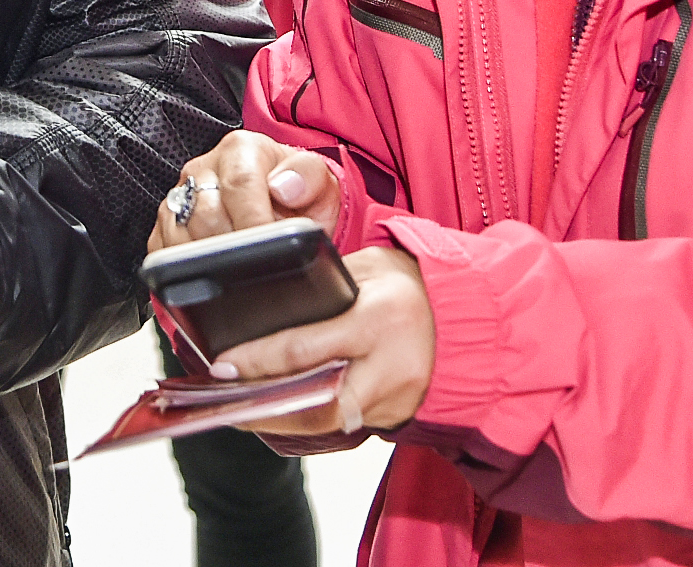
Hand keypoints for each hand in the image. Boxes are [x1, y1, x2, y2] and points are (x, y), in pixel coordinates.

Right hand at [148, 129, 340, 253]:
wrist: (281, 209)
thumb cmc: (296, 196)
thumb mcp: (318, 183)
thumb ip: (310, 176)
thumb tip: (284, 186)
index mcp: (240, 149)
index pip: (239, 183)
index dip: (254, 221)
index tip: (267, 247)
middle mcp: (203, 168)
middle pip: (207, 216)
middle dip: (235, 247)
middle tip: (259, 263)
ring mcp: (179, 197)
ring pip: (182, 237)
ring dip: (211, 260)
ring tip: (240, 265)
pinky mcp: (165, 226)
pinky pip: (164, 252)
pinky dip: (187, 268)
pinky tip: (213, 270)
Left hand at [214, 246, 432, 436]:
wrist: (471, 314)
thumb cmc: (415, 284)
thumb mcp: (370, 268)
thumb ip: (326, 289)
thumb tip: (271, 311)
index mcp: (378, 318)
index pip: (304, 346)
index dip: (257, 360)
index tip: (221, 367)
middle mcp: (389, 364)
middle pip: (314, 402)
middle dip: (264, 406)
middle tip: (224, 404)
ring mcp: (397, 397)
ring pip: (328, 422)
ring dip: (282, 420)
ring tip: (242, 412)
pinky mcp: (399, 415)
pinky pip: (346, 424)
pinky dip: (312, 419)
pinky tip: (282, 412)